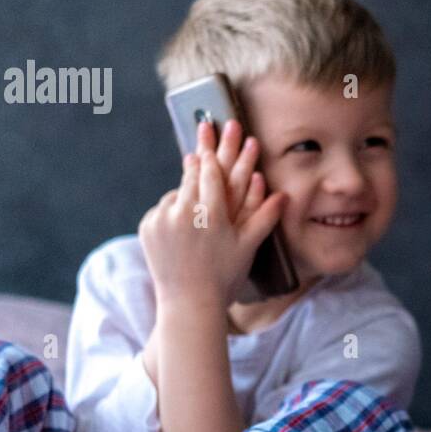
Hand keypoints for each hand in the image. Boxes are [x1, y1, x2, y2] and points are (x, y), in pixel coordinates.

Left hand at [138, 123, 284, 309]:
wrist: (189, 304)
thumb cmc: (224, 276)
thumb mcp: (248, 246)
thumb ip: (263, 217)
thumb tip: (283, 195)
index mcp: (209, 214)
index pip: (211, 174)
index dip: (216, 154)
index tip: (219, 134)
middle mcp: (183, 213)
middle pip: (191, 174)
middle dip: (202, 153)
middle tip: (205, 127)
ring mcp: (161, 220)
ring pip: (177, 192)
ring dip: (186, 189)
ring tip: (195, 180)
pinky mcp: (148, 228)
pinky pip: (162, 209)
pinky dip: (172, 210)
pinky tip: (183, 221)